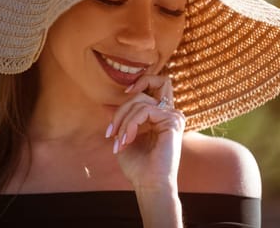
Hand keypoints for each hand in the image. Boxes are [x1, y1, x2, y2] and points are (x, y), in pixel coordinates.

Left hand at [105, 74, 185, 189]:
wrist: (148, 185)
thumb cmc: (138, 166)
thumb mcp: (123, 138)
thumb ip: (120, 121)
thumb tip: (106, 106)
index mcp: (159, 117)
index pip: (143, 93)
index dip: (126, 99)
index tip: (110, 116)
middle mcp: (168, 114)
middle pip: (140, 96)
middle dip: (120, 113)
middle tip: (110, 133)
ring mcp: (172, 116)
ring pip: (140, 103)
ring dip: (123, 122)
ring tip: (119, 142)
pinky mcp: (173, 121)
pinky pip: (145, 111)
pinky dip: (131, 124)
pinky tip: (127, 139)